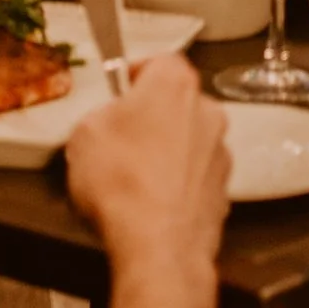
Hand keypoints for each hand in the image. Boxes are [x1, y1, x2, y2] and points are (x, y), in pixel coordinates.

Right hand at [65, 55, 229, 269]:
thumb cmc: (120, 180)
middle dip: (152, 116)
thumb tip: (111, 122)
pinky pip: (195, 178)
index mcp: (175, 85)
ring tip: (134, 178)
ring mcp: (221, 154)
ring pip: (189, 141)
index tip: (118, 90)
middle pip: (177, 103)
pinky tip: (151, 204)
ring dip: (167, 151)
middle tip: (121, 137)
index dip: (136, 74)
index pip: (160, 61)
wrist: (157, 246)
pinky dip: (177, 184)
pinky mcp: (224, 193)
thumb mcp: (84, 133)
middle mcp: (207, 112)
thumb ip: (102, 115)